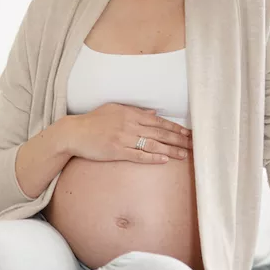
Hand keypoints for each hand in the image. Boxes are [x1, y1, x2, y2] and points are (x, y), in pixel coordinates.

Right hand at [61, 103, 192, 163]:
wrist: (75, 132)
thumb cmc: (93, 121)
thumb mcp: (114, 109)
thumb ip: (135, 111)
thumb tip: (154, 113)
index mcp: (130, 114)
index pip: (158, 121)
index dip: (175, 128)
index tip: (188, 133)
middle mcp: (130, 125)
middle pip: (159, 132)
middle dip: (179, 139)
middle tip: (194, 144)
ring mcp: (124, 139)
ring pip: (152, 144)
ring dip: (170, 150)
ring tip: (184, 154)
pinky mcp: (117, 152)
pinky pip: (138, 155)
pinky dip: (152, 157)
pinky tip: (164, 160)